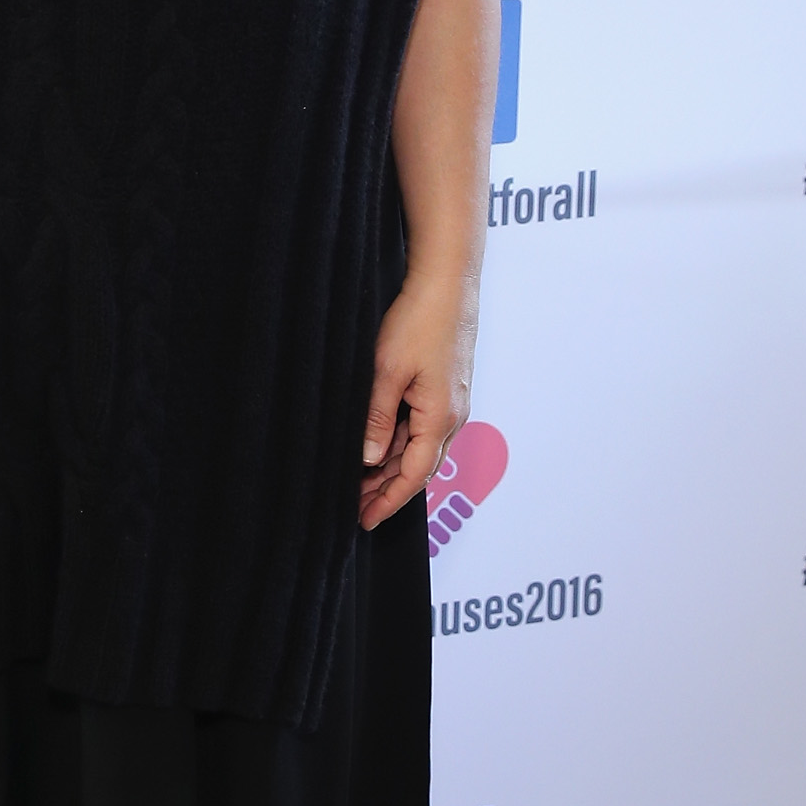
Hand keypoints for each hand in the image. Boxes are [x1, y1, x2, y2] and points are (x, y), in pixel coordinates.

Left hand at [358, 276, 477, 533]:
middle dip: (386, 489)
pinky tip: (376, 447)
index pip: (414, 476)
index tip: (365, 520)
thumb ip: (377, 418)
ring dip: (391, 467)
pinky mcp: (444, 389)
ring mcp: (450, 403)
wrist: (446, 285)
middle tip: (354, 507)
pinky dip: (398, 444)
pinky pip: (421, 427)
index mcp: (440, 418)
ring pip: (418, 448)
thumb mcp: (387, 371)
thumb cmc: (419, 322)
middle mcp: (451, 416)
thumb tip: (369, 459)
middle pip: (417, 467)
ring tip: (359, 482)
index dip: (388, 501)